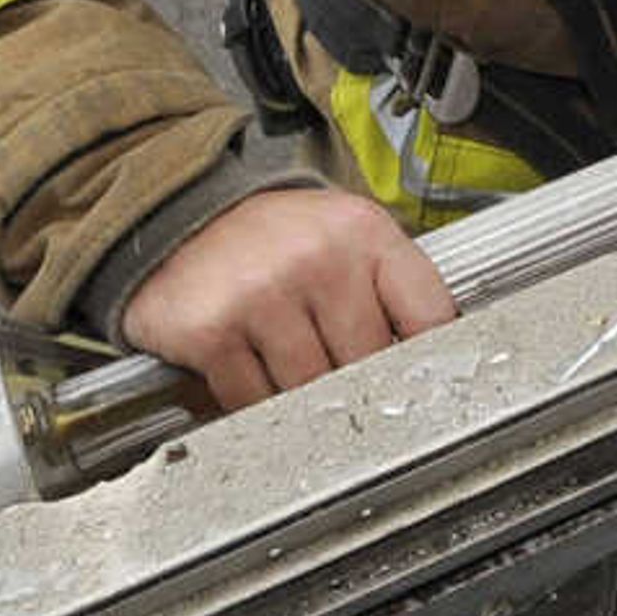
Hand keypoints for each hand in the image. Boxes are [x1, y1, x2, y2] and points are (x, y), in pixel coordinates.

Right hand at [118, 187, 456, 412]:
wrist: (181, 212)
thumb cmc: (273, 239)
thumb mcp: (344, 239)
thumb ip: (391, 292)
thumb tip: (435, 366)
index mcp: (363, 232)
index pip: (429, 317)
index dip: (427, 361)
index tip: (422, 384)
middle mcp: (317, 257)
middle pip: (369, 368)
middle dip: (354, 380)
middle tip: (333, 366)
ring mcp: (263, 294)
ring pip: (311, 394)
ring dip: (299, 396)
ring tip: (284, 358)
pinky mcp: (213, 331)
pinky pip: (254, 404)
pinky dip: (253, 401)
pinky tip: (247, 365)